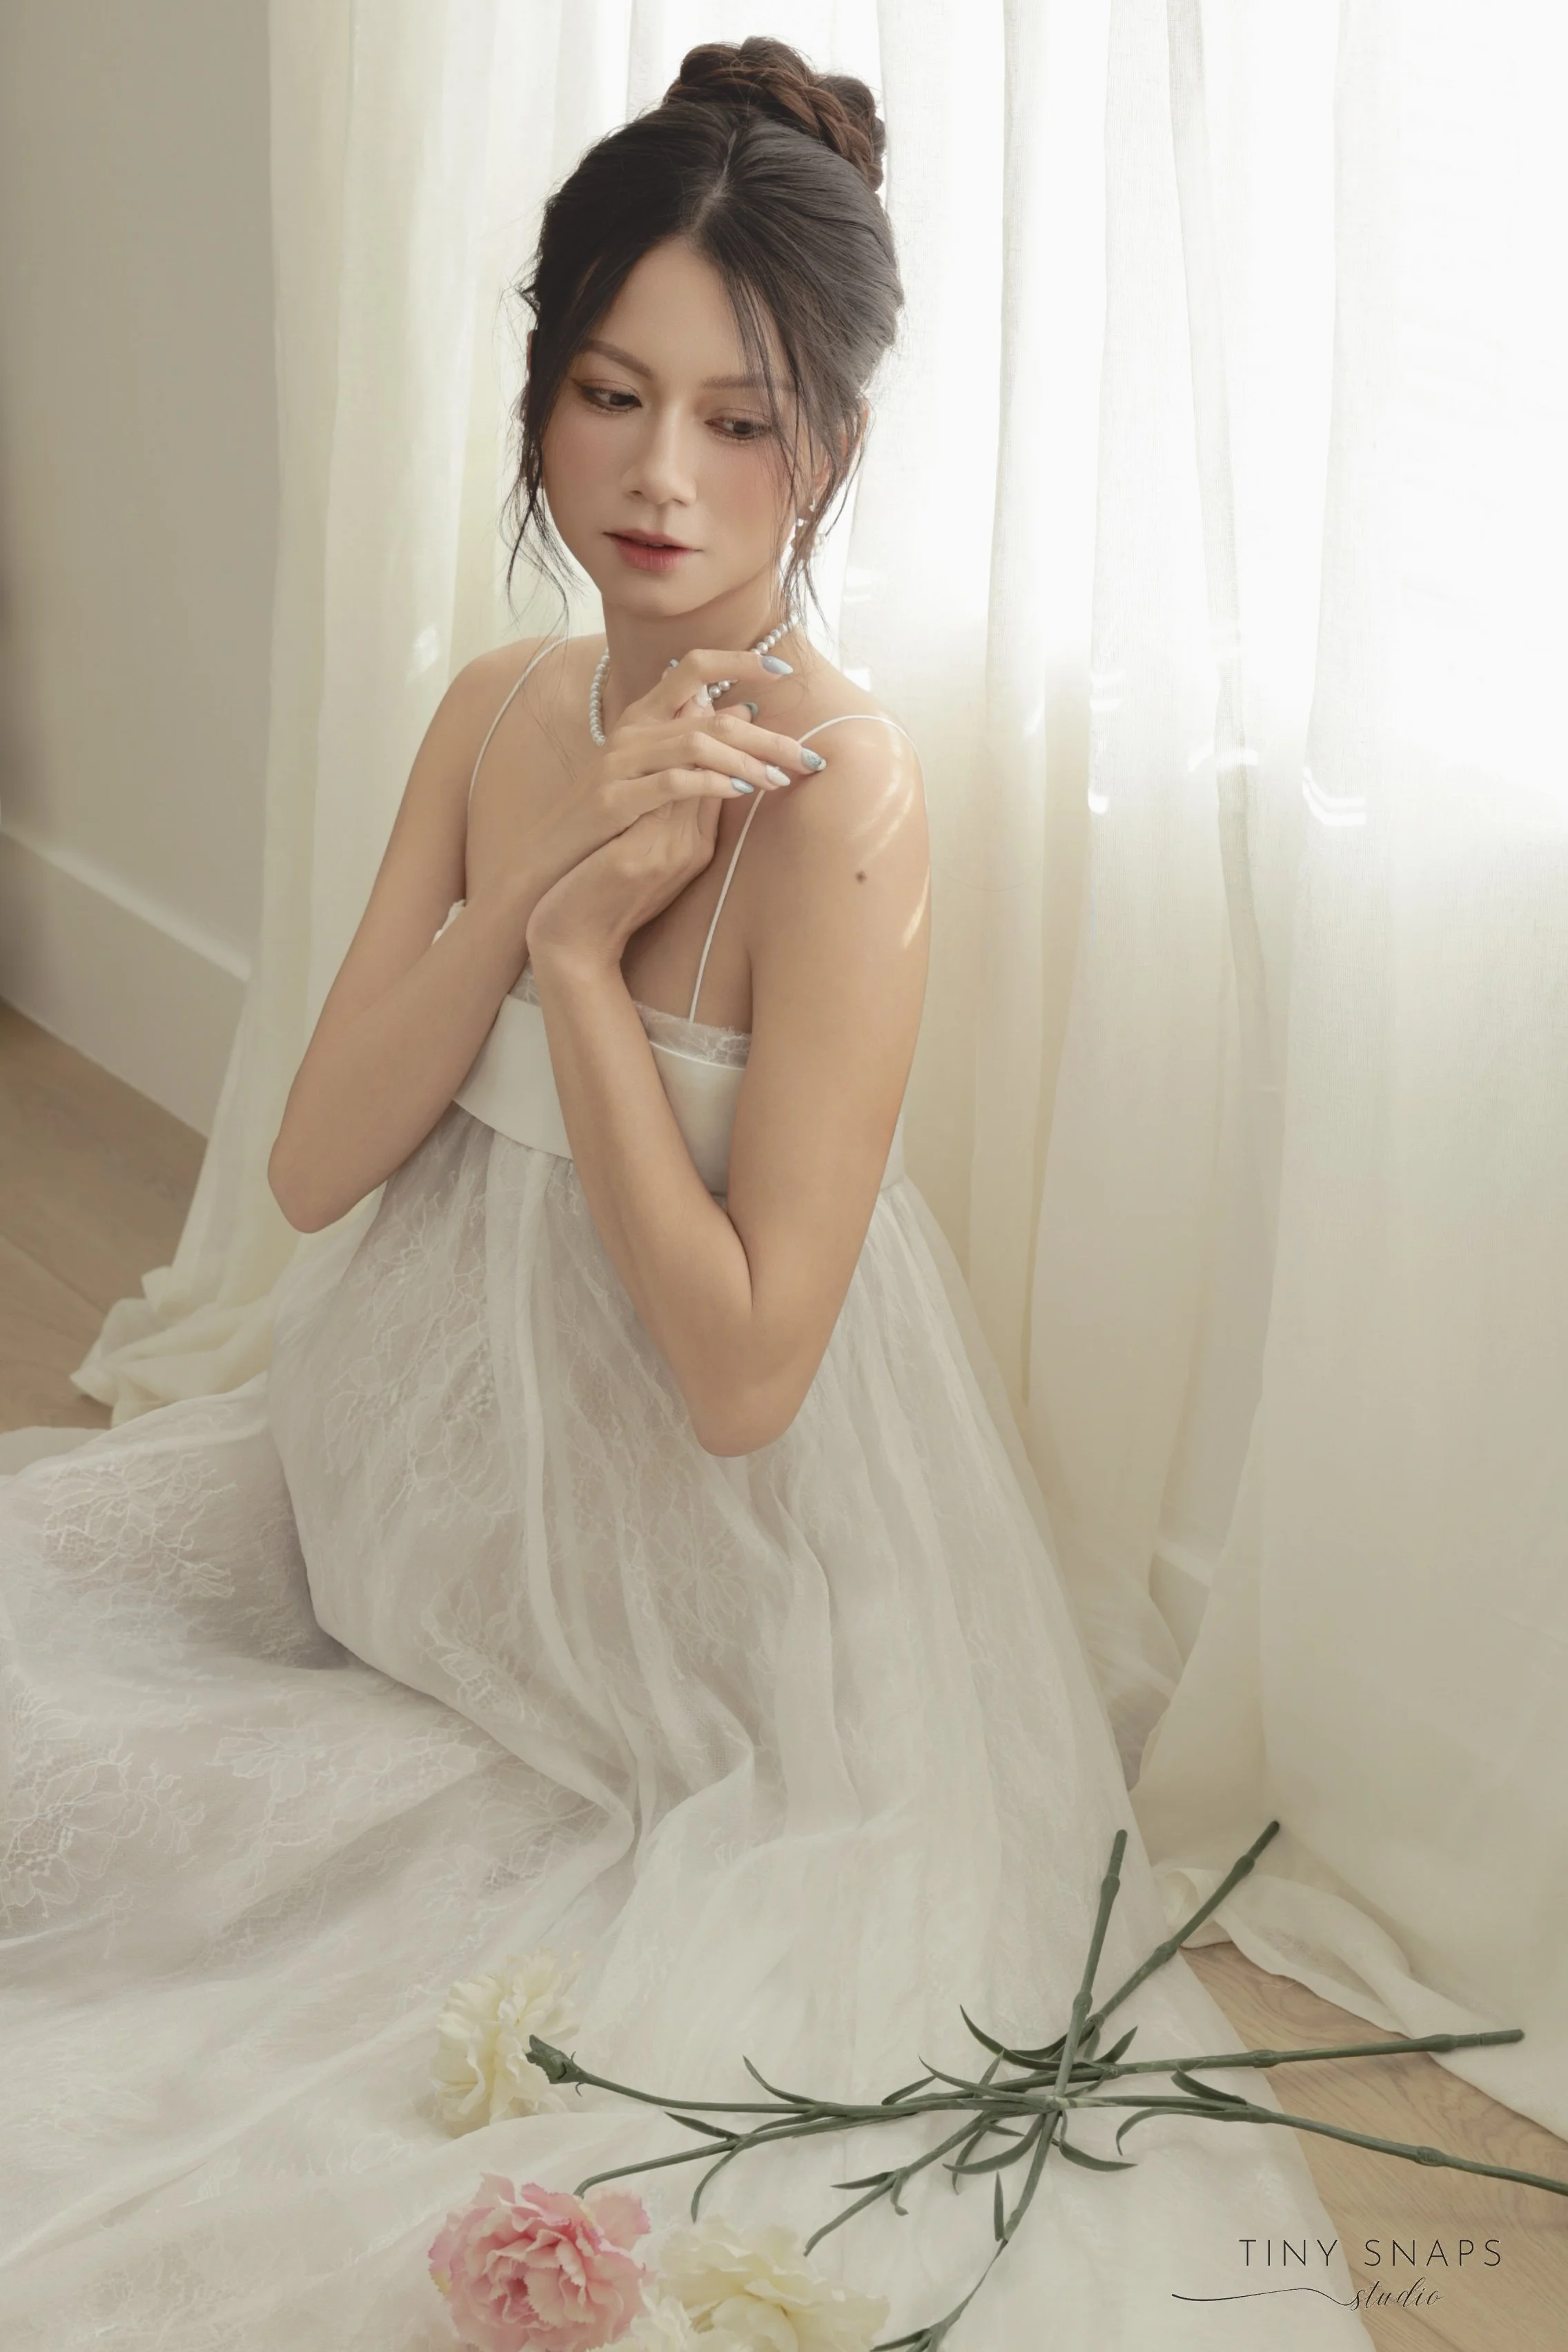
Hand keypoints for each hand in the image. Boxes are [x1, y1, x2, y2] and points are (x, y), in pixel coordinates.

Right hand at [468, 644, 822, 932]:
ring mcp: (620, 763)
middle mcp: (631, 731)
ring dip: (746, 760)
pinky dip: (711, 782)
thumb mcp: (658, 772)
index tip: (784, 672)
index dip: (739, 661)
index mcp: (643, 717)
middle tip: (808, 756)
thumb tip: (743, 710)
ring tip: (779, 780)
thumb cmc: (614, 821)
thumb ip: (695, 739)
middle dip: (767, 734)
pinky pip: (671, 781)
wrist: (558, 866)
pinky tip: (741, 791)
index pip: (693, 667)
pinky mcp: (614, 799)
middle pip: (710, 714)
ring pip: (695, 742)